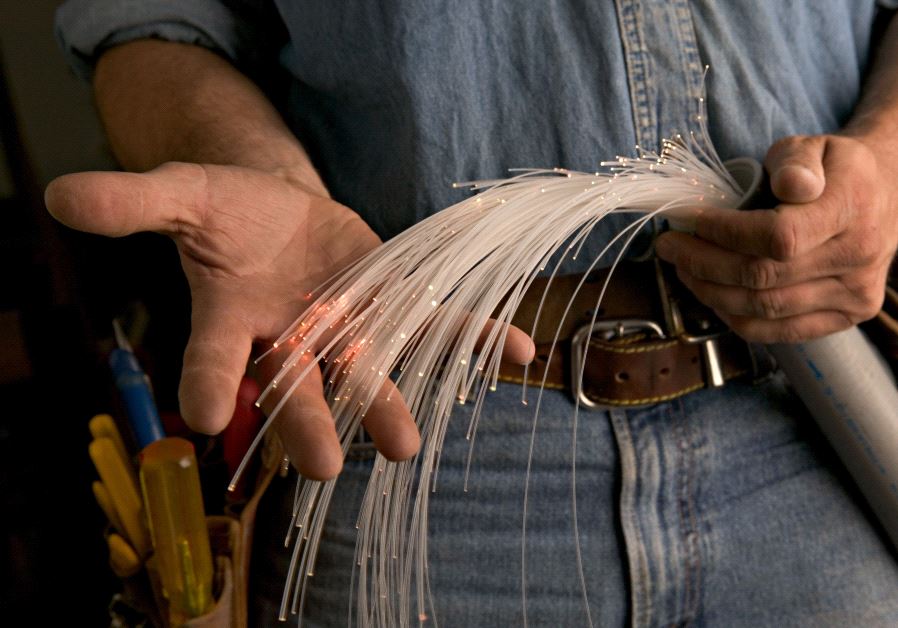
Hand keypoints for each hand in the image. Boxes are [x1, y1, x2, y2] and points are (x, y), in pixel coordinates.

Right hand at [45, 163, 533, 478]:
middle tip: (323, 467)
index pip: (211, 358)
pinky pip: (437, 324)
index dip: (202, 383)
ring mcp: (344, 327)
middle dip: (309, 424)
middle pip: (296, 388)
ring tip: (406, 443)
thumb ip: (133, 202)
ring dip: (390, 404)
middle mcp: (289, 339)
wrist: (275, 209)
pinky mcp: (391, 305)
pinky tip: (521, 351)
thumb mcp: (181, 195)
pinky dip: (478, 337)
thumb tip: (60, 194)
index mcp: (232, 320)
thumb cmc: (225, 212)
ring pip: (368, 372)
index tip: (196, 420)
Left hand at [655, 134, 897, 342]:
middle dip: (702, 263)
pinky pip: (777, 330)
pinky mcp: (845, 317)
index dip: (723, 234)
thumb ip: (795, 160)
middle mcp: (857, 257)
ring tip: (683, 269)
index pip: (777, 237)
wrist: (883, 197)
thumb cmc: (833, 170)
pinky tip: (711, 295)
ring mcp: (854, 293)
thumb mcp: (814, 146)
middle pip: (762, 277)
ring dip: (710, 292)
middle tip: (669, 247)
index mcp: (851, 208)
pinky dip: (734, 318)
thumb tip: (789, 185)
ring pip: (764, 308)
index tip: (688, 220)